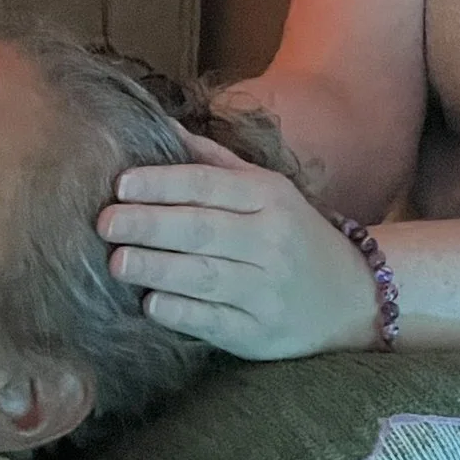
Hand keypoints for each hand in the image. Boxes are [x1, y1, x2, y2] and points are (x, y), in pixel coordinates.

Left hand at [98, 130, 381, 358]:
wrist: (354, 297)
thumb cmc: (293, 234)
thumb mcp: (266, 189)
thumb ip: (213, 163)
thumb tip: (159, 126)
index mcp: (270, 197)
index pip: (210, 185)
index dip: (163, 184)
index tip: (121, 184)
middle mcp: (271, 241)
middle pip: (203, 229)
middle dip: (150, 224)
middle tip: (105, 222)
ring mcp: (267, 290)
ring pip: (206, 275)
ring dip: (158, 268)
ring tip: (117, 262)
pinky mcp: (260, 333)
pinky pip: (215, 321)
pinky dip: (182, 312)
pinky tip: (151, 303)